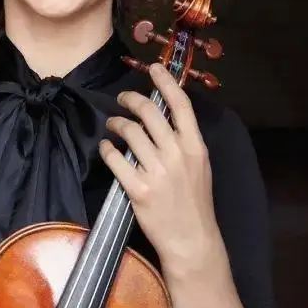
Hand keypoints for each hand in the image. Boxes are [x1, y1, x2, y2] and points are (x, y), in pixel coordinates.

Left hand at [99, 63, 226, 281]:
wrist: (191, 239)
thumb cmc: (195, 202)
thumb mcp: (201, 166)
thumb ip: (185, 141)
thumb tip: (166, 115)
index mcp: (195, 147)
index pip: (181, 105)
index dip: (166, 82)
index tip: (154, 68)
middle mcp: (177, 154)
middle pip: (149, 112)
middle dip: (131, 99)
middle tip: (122, 99)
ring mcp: (157, 171)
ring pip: (129, 132)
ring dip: (116, 124)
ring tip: (113, 126)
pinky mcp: (138, 188)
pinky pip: (115, 159)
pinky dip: (107, 149)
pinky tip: (106, 148)